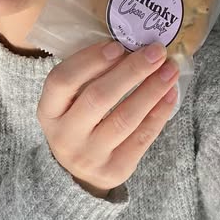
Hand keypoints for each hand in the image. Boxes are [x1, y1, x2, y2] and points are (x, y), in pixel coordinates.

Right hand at [37, 39, 178, 197]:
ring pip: (124, 118)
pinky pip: (142, 137)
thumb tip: (131, 45)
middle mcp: (64, 136)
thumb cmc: (80, 122)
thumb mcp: (70, 103)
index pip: (61, 81)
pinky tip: (170, 93)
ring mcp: (89, 156)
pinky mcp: (115, 169)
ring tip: (170, 69)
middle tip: (156, 51)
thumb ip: (90, 77)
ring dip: (151, 89)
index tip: (118, 45)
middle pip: (98, 98)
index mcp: (48, 112)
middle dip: (131, 71)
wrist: (82, 174)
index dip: (90, 60)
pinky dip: (159, 112)